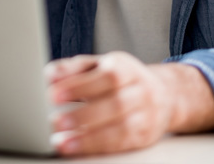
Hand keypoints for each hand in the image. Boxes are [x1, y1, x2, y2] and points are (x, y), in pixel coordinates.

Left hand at [47, 52, 213, 155]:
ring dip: (89, 138)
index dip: (80, 86)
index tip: (53, 95)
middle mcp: (141, 91)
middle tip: (55, 121)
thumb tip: (49, 75)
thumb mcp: (99, 65)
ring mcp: (147, 116)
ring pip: (122, 129)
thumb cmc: (120, 77)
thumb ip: (73, 68)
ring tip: (62, 142)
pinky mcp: (145, 137)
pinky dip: (98, 148)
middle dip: (83, 115)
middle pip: (116, 104)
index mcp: (127, 68)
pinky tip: (77, 148)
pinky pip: (123, 145)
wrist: (164, 94)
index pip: (106, 76)